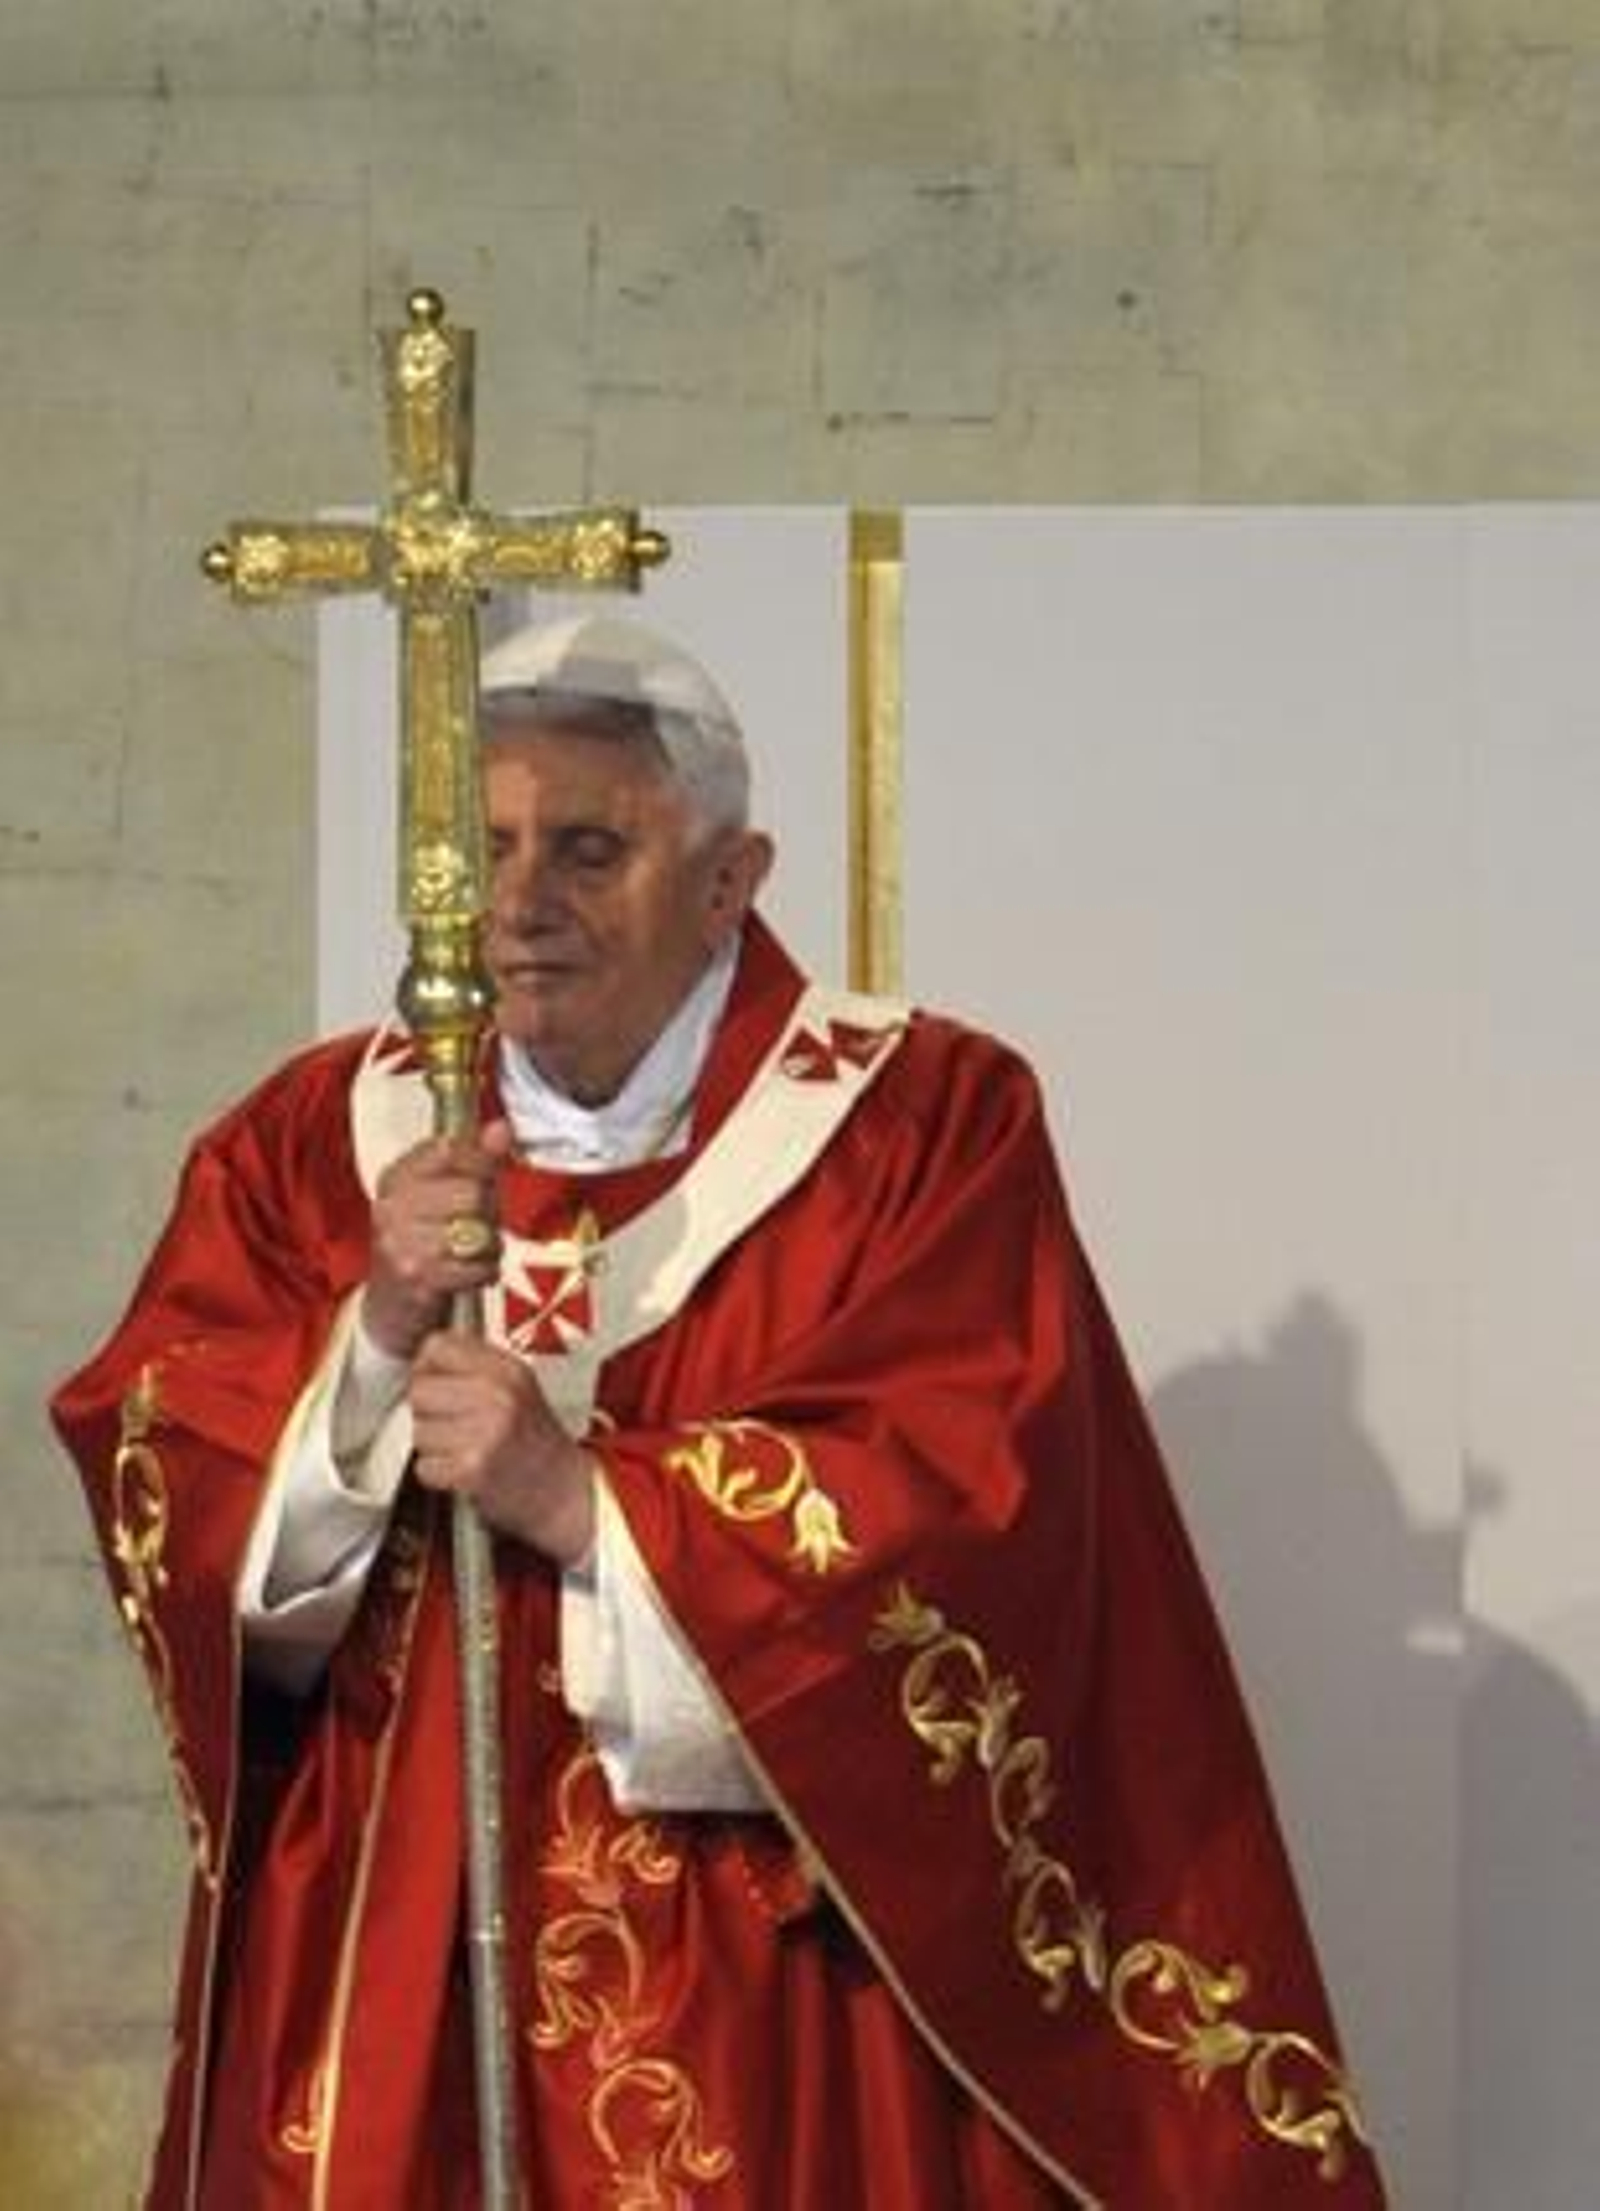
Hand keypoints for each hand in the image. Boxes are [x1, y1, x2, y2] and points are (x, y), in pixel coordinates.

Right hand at [362, 1119, 514, 1360]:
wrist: (391, 1308)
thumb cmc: (422, 1246)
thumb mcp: (439, 1196)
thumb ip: (472, 1160)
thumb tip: (501, 1128)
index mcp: (396, 1178)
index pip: (449, 1149)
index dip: (480, 1160)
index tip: (485, 1174)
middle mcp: (393, 1206)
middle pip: (471, 1192)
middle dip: (488, 1211)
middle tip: (478, 1225)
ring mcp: (402, 1242)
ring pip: (477, 1230)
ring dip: (488, 1245)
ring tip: (473, 1251)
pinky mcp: (418, 1277)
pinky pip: (477, 1266)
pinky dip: (484, 1272)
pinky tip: (471, 1273)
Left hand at [408, 1332, 596, 1566]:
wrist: (564, 1490)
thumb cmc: (537, 1442)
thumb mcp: (518, 1387)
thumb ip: (475, 1368)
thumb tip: (423, 1362)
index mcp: (507, 1369)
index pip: (437, 1346)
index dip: (427, 1368)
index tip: (434, 1383)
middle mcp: (498, 1395)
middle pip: (419, 1389)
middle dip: (426, 1410)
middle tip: (449, 1423)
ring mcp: (485, 1432)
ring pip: (419, 1430)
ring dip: (433, 1446)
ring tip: (462, 1448)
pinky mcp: (472, 1469)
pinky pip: (425, 1466)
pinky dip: (437, 1474)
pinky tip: (461, 1470)